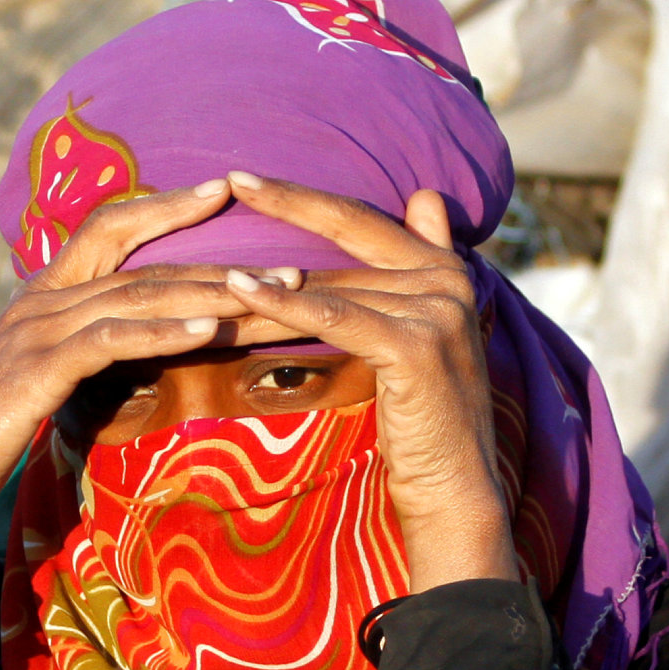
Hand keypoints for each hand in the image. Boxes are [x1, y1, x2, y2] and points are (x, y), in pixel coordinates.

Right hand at [0, 182, 264, 588]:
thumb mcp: (33, 385)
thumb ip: (74, 356)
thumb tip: (122, 353)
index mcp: (40, 298)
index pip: (109, 230)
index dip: (165, 206)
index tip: (223, 190)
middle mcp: (40, 301)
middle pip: (141, 260)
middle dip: (219, 257)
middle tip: (291, 260)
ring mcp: (36, 331)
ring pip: (138, 295)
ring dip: (212, 291)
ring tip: (275, 291)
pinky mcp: (36, 371)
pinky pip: (109, 340)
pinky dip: (162, 330)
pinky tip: (209, 327)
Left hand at [211, 174, 514, 591]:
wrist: (455, 492)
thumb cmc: (423, 422)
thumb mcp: (420, 334)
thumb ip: (419, 266)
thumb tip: (426, 196)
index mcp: (448, 270)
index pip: (365, 221)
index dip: (307, 197)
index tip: (249, 178)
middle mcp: (450, 280)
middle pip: (350, 238)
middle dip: (285, 209)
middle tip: (231, 179)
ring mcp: (438, 310)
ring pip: (333, 284)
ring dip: (267, 273)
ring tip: (213, 252)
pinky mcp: (416, 345)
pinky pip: (336, 317)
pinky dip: (285, 303)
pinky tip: (241, 291)